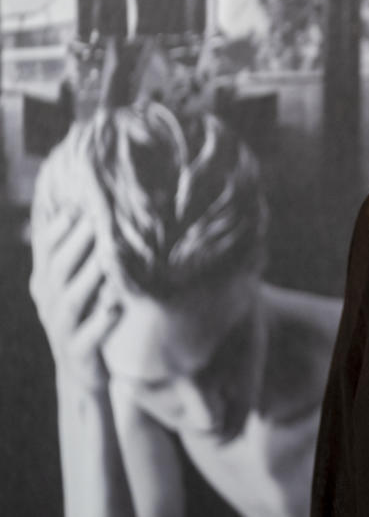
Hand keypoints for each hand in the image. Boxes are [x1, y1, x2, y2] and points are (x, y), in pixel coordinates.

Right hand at [29, 210, 122, 391]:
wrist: (83, 371)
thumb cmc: (86, 315)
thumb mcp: (76, 283)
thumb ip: (79, 251)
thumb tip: (91, 206)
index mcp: (46, 282)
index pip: (45, 251)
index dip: (57, 229)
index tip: (75, 205)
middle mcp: (49, 302)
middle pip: (57, 270)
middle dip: (75, 245)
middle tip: (95, 220)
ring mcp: (61, 329)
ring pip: (72, 301)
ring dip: (88, 279)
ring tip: (106, 260)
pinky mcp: (78, 354)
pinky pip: (87, 338)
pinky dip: (100, 324)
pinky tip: (115, 309)